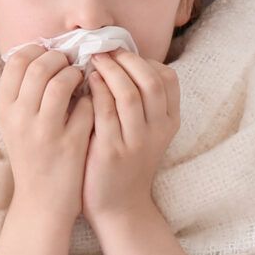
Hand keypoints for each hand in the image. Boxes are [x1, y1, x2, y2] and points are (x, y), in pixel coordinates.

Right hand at [0, 47, 92, 222]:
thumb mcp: (15, 124)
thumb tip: (46, 56)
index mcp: (5, 109)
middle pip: (39, 67)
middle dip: (60, 59)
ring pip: (62, 83)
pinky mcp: (69, 144)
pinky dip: (92, 99)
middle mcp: (20, 118)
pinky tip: (93, 104)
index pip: (15, 61)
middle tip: (71, 63)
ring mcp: (44, 131)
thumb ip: (25, 93)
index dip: (37, 51)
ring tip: (82, 79)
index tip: (50, 55)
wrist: (41, 201)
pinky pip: (86, 107)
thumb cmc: (32, 156)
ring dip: (76, 75)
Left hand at [82, 50, 178, 229]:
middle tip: (104, 48)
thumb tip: (116, 60)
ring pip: (130, 94)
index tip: (121, 50)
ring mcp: (137, 141)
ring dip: (110, 70)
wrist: (117, 206)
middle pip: (151, 80)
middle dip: (126, 59)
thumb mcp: (141, 130)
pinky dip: (97, 92)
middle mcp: (158, 130)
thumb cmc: (123, 160)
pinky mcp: (113, 151)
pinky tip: (85, 82)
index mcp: (168, 121)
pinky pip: (106, 113)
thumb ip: (136, 100)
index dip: (143, 59)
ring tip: (93, 59)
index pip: (168, 78)